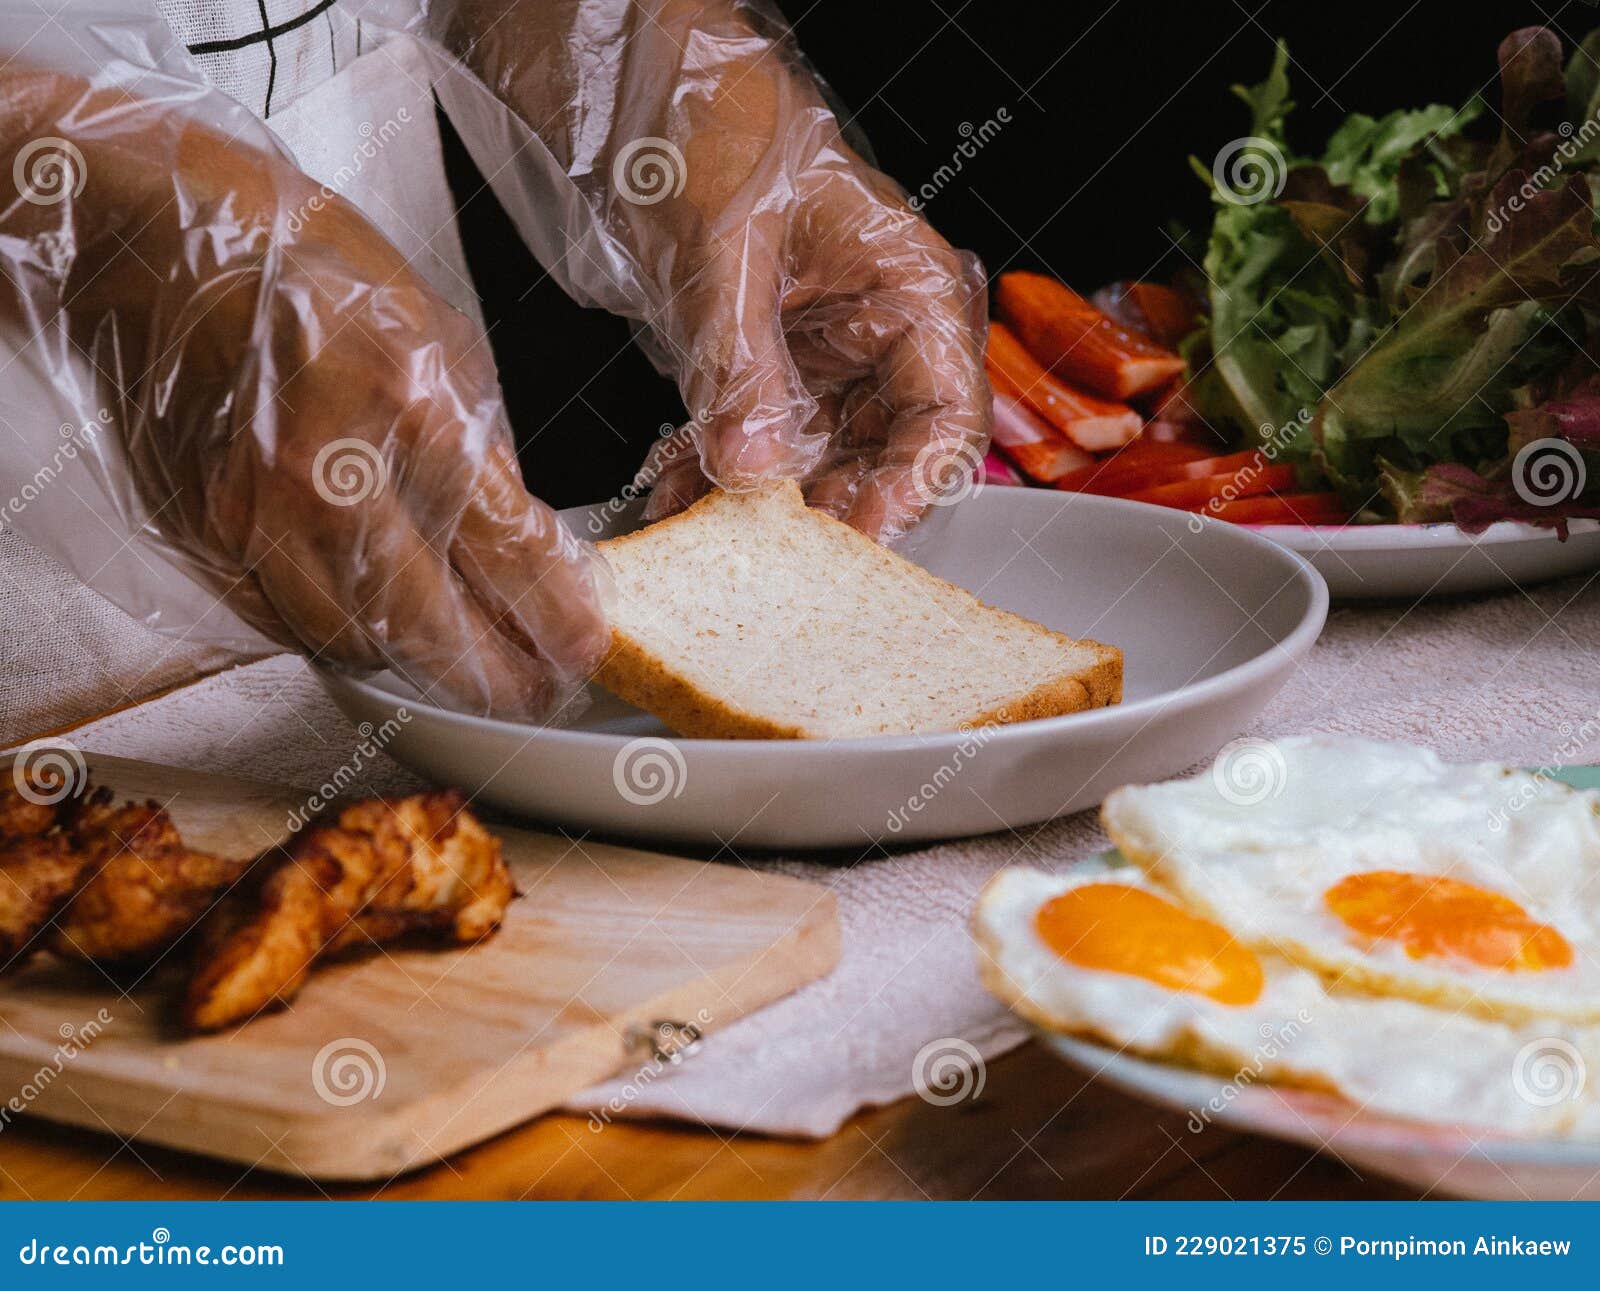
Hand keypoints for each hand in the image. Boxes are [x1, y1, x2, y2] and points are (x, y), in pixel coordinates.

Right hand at [0, 69, 607, 718]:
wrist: (149, 242)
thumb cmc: (303, 267)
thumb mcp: (437, 332)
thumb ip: (480, 444)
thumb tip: (515, 533)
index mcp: (411, 410)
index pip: (507, 552)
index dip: (555, 615)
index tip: (583, 646)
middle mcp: (329, 477)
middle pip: (429, 628)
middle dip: (495, 676)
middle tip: (533, 692)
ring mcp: (254, 515)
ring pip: (352, 642)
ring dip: (416, 666)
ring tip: (461, 667)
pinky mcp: (202, 534)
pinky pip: (283, 621)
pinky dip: (340, 637)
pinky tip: (377, 629)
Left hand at [430, 0, 991, 542]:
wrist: (643, 85)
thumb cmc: (713, 120)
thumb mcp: (726, 246)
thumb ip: (741, 363)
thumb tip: (754, 466)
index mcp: (908, 290)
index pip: (947, 417)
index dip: (909, 488)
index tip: (851, 535)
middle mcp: (878, 336)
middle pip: (883, 458)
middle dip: (823, 513)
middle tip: (767, 556)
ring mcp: (820, 359)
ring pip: (812, 465)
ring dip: (757, 507)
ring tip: (703, 532)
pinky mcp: (763, 372)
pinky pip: (752, 445)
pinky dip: (712, 475)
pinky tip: (672, 494)